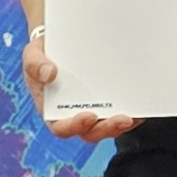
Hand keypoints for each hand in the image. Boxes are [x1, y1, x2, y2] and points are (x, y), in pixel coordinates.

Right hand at [25, 30, 139, 139]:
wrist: (63, 44)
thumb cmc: (44, 54)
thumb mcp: (33, 55)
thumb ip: (35, 65)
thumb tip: (49, 74)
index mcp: (53, 111)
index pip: (62, 128)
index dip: (75, 126)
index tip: (89, 116)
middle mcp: (75, 115)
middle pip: (92, 132)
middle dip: (107, 128)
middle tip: (123, 119)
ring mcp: (95, 110)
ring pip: (110, 126)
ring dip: (124, 124)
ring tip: (135, 116)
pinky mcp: (111, 103)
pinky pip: (124, 114)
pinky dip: (134, 114)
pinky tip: (143, 108)